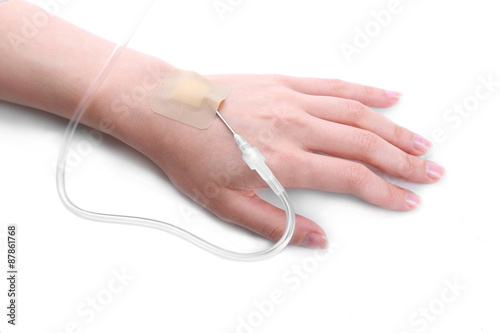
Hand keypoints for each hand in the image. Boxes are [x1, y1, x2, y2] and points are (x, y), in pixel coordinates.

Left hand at [127, 72, 443, 248]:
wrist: (167, 111)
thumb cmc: (191, 155)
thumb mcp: (226, 204)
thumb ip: (275, 223)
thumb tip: (315, 237)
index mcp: (284, 159)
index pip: (351, 177)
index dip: (385, 191)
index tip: (405, 199)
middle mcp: (295, 126)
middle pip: (364, 144)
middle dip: (403, 161)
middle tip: (429, 172)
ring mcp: (293, 100)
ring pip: (357, 114)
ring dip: (394, 129)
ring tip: (419, 141)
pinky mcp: (285, 83)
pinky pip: (334, 86)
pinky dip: (365, 92)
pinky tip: (386, 97)